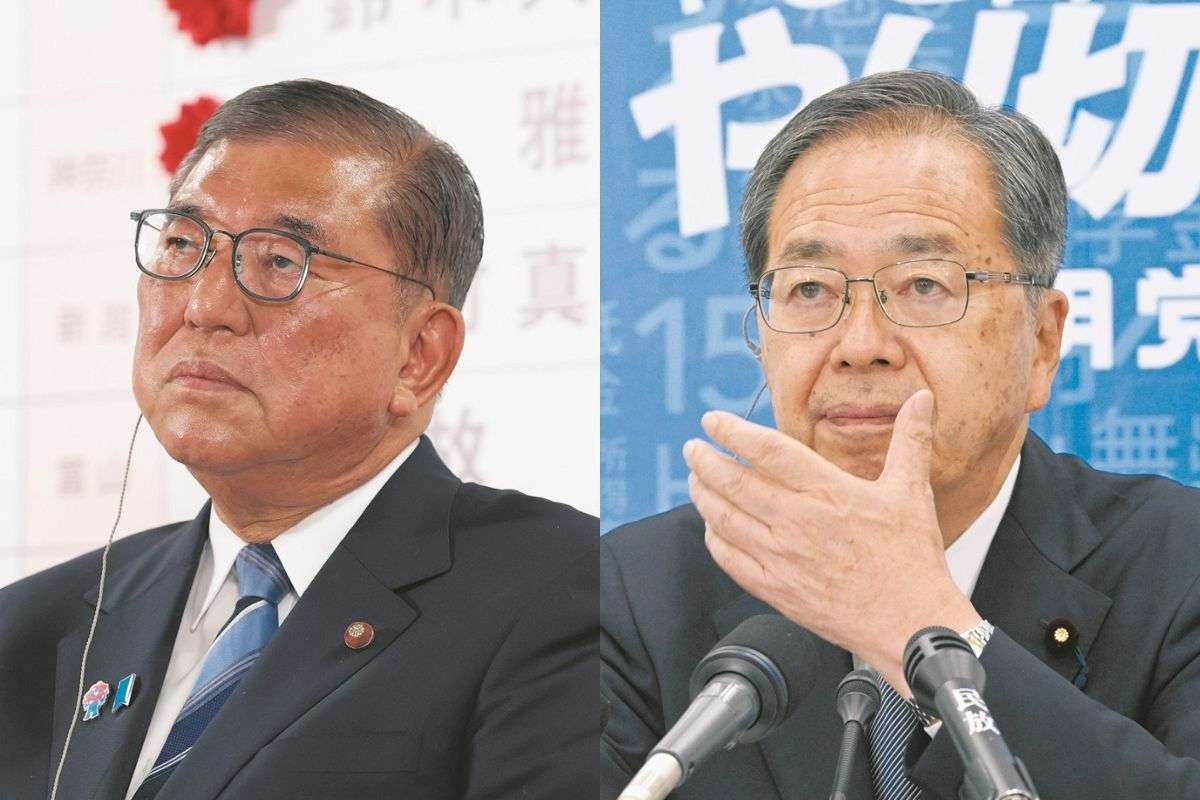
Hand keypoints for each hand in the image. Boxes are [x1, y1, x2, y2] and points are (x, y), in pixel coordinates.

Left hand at [683, 390, 980, 693]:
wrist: (910, 624)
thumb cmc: (911, 560)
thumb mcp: (912, 492)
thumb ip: (911, 440)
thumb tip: (922, 399)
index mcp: (828, 493)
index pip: (768, 452)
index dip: (734, 432)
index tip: (713, 421)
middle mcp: (798, 523)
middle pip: (734, 483)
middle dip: (705, 461)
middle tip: (692, 448)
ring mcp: (782, 558)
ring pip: (725, 520)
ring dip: (703, 495)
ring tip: (695, 479)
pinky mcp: (776, 590)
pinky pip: (730, 560)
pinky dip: (714, 539)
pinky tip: (712, 527)